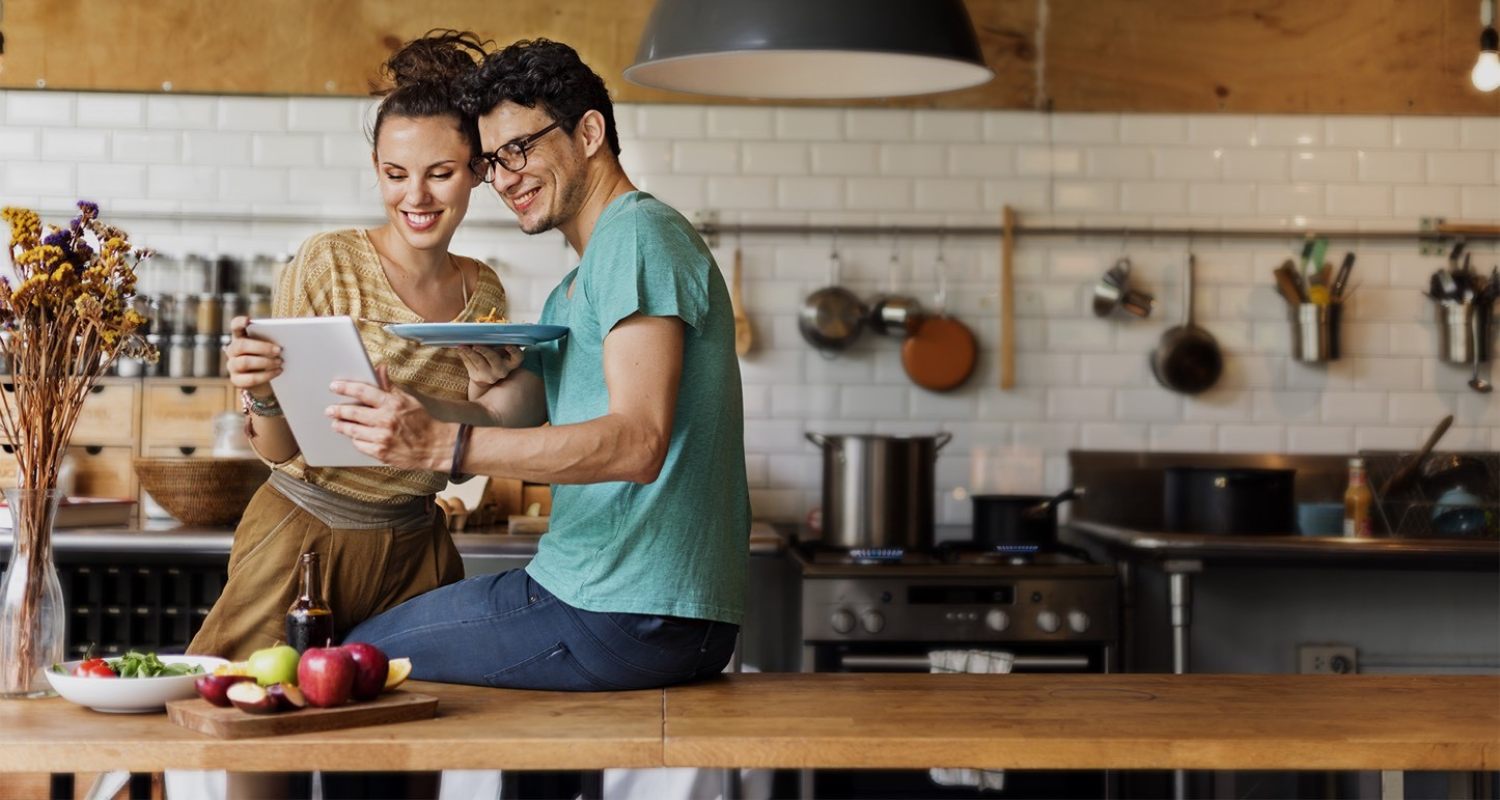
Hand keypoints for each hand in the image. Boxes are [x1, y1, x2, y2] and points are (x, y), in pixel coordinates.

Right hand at [225, 315, 280, 398]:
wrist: (267, 381)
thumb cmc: (270, 357)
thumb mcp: (271, 347)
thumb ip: (274, 339)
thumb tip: (290, 336)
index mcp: (240, 337)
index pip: (235, 326)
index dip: (239, 322)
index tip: (249, 320)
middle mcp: (233, 350)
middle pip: (241, 345)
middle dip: (262, 347)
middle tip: (279, 350)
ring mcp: (232, 365)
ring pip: (245, 362)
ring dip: (265, 362)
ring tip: (280, 361)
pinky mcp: (236, 380)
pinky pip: (250, 378)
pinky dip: (266, 375)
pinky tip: (278, 371)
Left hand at [326, 365, 453, 470]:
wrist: (434, 446)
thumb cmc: (421, 422)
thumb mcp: (407, 400)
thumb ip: (389, 386)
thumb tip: (380, 368)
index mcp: (393, 404)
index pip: (364, 392)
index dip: (346, 388)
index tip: (334, 386)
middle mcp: (386, 420)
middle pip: (354, 413)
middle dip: (338, 410)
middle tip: (329, 409)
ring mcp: (382, 438)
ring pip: (353, 430)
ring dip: (342, 426)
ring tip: (336, 423)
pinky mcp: (381, 452)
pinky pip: (360, 445)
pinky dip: (355, 440)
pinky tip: (354, 436)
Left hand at [456, 345, 523, 400]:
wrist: (487, 374)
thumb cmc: (496, 356)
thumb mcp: (501, 350)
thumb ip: (499, 341)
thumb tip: (491, 326)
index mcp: (512, 362)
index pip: (518, 357)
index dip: (514, 352)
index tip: (508, 344)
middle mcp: (502, 371)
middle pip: (495, 360)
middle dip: (485, 352)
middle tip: (476, 345)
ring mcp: (489, 376)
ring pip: (479, 363)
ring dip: (470, 353)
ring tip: (463, 345)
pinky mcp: (477, 378)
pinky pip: (469, 366)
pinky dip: (464, 356)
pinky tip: (460, 349)